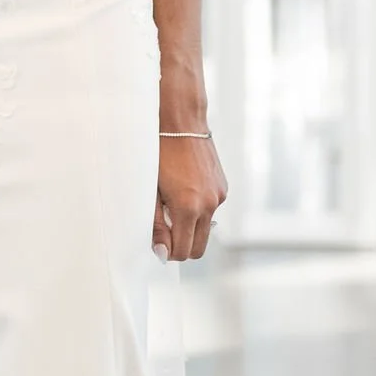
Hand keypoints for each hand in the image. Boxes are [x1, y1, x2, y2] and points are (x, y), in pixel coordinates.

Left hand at [154, 133, 225, 263]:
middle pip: (199, 248)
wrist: (181, 123)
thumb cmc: (158, 154)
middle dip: (182, 246)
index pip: (183, 251)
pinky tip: (185, 189)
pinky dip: (198, 209)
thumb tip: (161, 252)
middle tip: (164, 230)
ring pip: (206, 229)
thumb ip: (156, 224)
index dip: (168, 252)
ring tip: (172, 203)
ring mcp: (219, 196)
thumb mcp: (152, 191)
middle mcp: (209, 205)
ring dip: (190, 226)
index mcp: (188, 207)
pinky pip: (211, 209)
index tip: (158, 243)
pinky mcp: (223, 188)